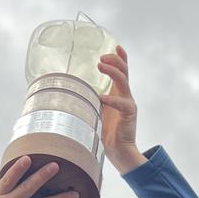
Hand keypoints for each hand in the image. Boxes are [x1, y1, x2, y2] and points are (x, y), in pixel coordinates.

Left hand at [98, 46, 145, 174]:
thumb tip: (69, 94)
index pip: (123, 71)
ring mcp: (128, 104)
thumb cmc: (106, 133)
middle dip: (114, 60)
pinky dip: (111, 100)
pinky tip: (102, 98)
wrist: (118, 151)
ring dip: (113, 71)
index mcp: (119, 94)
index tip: (116, 46)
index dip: (121, 58)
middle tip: (101, 58)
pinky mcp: (129, 114)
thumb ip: (89, 101)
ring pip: (124, 81)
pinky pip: (122, 103)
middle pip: (124, 71)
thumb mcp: (96, 112)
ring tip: (101, 66)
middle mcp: (125, 96)